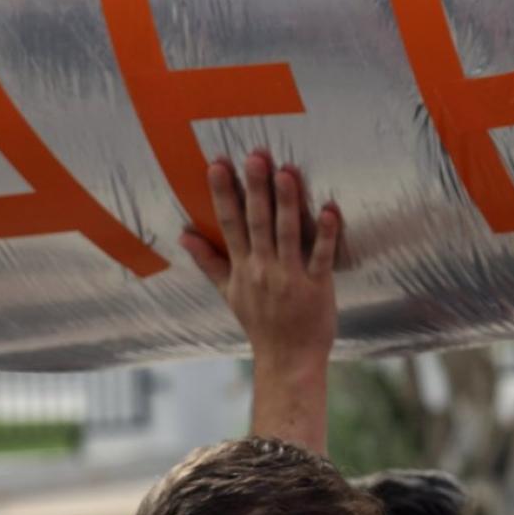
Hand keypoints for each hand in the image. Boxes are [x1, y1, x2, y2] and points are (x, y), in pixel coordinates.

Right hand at [180, 150, 340, 446]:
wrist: (288, 358)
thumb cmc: (261, 322)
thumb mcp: (229, 292)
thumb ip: (209, 261)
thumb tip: (183, 235)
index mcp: (242, 267)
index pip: (228, 224)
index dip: (223, 194)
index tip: (217, 165)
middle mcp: (263, 268)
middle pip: (257, 222)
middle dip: (254, 189)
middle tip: (253, 156)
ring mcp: (290, 276)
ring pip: (288, 234)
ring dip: (287, 203)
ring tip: (286, 172)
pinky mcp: (318, 286)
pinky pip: (322, 256)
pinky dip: (326, 233)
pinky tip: (330, 209)